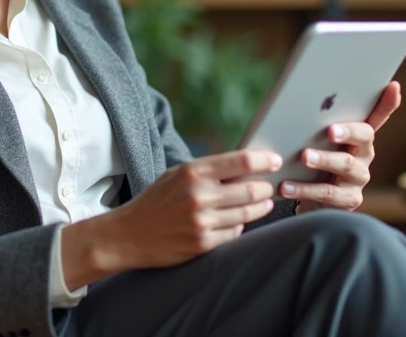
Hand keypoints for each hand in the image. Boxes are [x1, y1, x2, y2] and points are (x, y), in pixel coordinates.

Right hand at [61, 150, 280, 285]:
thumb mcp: (177, 175)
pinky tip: (237, 221)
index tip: (276, 162)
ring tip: (263, 203)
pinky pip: (236, 233)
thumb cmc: (156, 201)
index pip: (241, 161)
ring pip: (248, 213)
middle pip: (253, 189)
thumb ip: (208, 171)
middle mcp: (199, 195)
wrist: (128, 235)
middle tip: (270, 186)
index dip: (265, 160)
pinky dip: (240, 226)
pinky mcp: (203, 244)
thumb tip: (246, 166)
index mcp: (193, 172)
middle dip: (266, 188)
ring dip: (261, 207)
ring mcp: (202, 222)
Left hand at [279, 81, 401, 214]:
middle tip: (330, 130)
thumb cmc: (311, 162)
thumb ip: (312, 125)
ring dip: (323, 159)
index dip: (387, 102)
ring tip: (304, 157)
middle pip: (363, 136)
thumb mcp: (313, 141)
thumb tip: (293, 101)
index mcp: (358, 135)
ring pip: (345, 164)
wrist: (308, 200)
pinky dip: (304, 189)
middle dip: (347, 131)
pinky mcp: (349, 200)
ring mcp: (359, 177)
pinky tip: (286, 186)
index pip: (377, 115)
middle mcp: (364, 154)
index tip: (393, 85)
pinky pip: (328, 193)